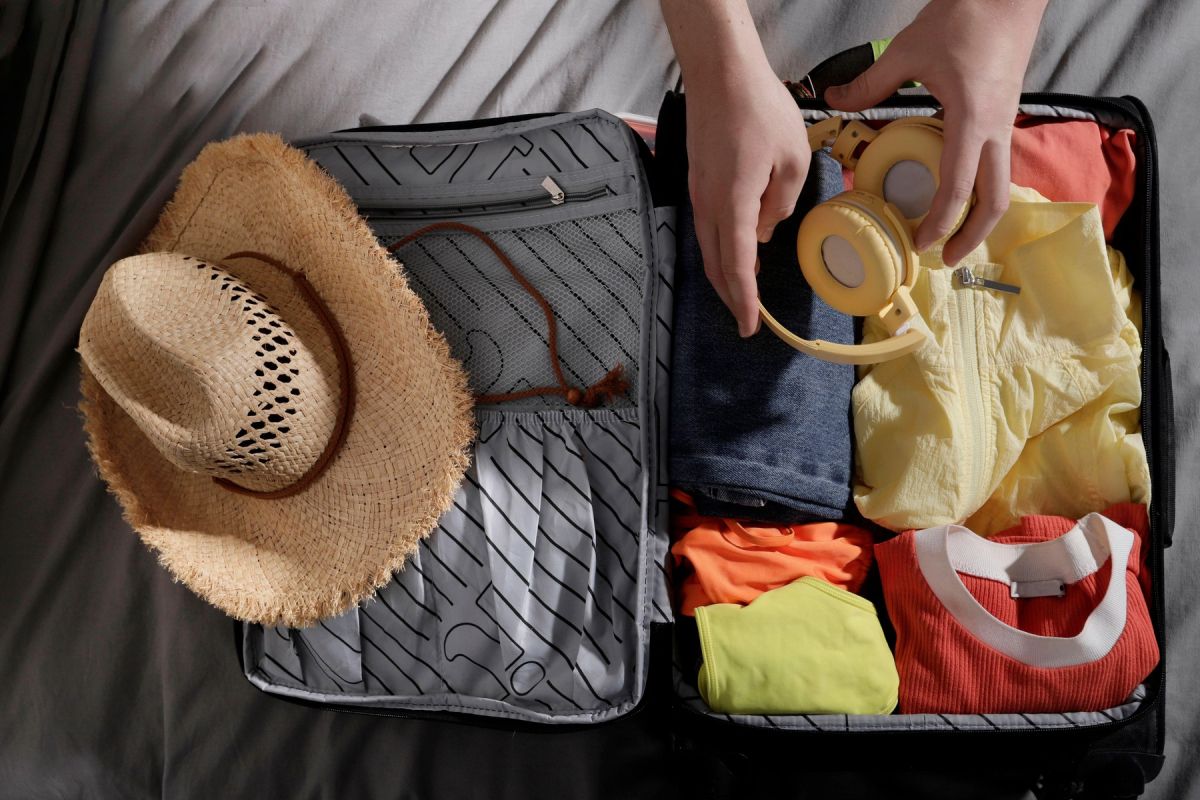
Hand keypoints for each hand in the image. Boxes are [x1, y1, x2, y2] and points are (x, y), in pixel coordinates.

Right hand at [661, 0, 810, 336]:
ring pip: (708, 249)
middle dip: (732, 297)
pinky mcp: (698, 182)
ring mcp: (699, 194)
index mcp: (733, 205)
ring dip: (725, 275)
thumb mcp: (792, 159)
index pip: (736, 267)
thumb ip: (782, 203)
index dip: (744, 301)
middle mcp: (708, 206)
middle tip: (747, 323)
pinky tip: (738, 252)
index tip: (752, 327)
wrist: (720, 73)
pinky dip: (721, 250)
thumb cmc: (760, 109)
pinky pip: (708, 228)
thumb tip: (765, 231)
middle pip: (716, 266)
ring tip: (744, 295)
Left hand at [825, 0, 1049, 264]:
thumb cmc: (965, 18)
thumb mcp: (909, 51)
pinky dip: (980, 191)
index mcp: (971, 120)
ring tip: (953, 239)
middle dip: (971, 237)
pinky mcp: (1004, 118)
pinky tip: (956, 197)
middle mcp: (995, 130)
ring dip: (980, 219)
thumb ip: (869, 83)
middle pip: (994, 202)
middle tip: (945, 260)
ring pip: (1001, 187)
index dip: (939, 223)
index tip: (921, 245)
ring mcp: (1004, 125)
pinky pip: (996, 166)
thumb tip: (834, 101)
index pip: (958, 188)